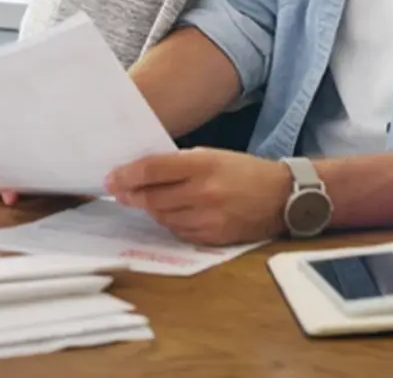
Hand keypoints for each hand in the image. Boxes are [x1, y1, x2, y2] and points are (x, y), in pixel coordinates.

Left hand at [105, 148, 292, 246]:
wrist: (282, 197)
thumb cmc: (245, 171)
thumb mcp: (214, 155)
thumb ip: (181, 164)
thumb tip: (145, 173)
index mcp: (203, 165)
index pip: (153, 170)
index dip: (126, 175)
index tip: (110, 178)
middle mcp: (203, 193)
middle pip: (152, 198)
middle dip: (131, 195)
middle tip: (119, 192)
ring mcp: (208, 218)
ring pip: (162, 217)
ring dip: (150, 209)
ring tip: (146, 200)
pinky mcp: (212, 238)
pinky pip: (179, 232)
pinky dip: (170, 222)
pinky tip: (172, 213)